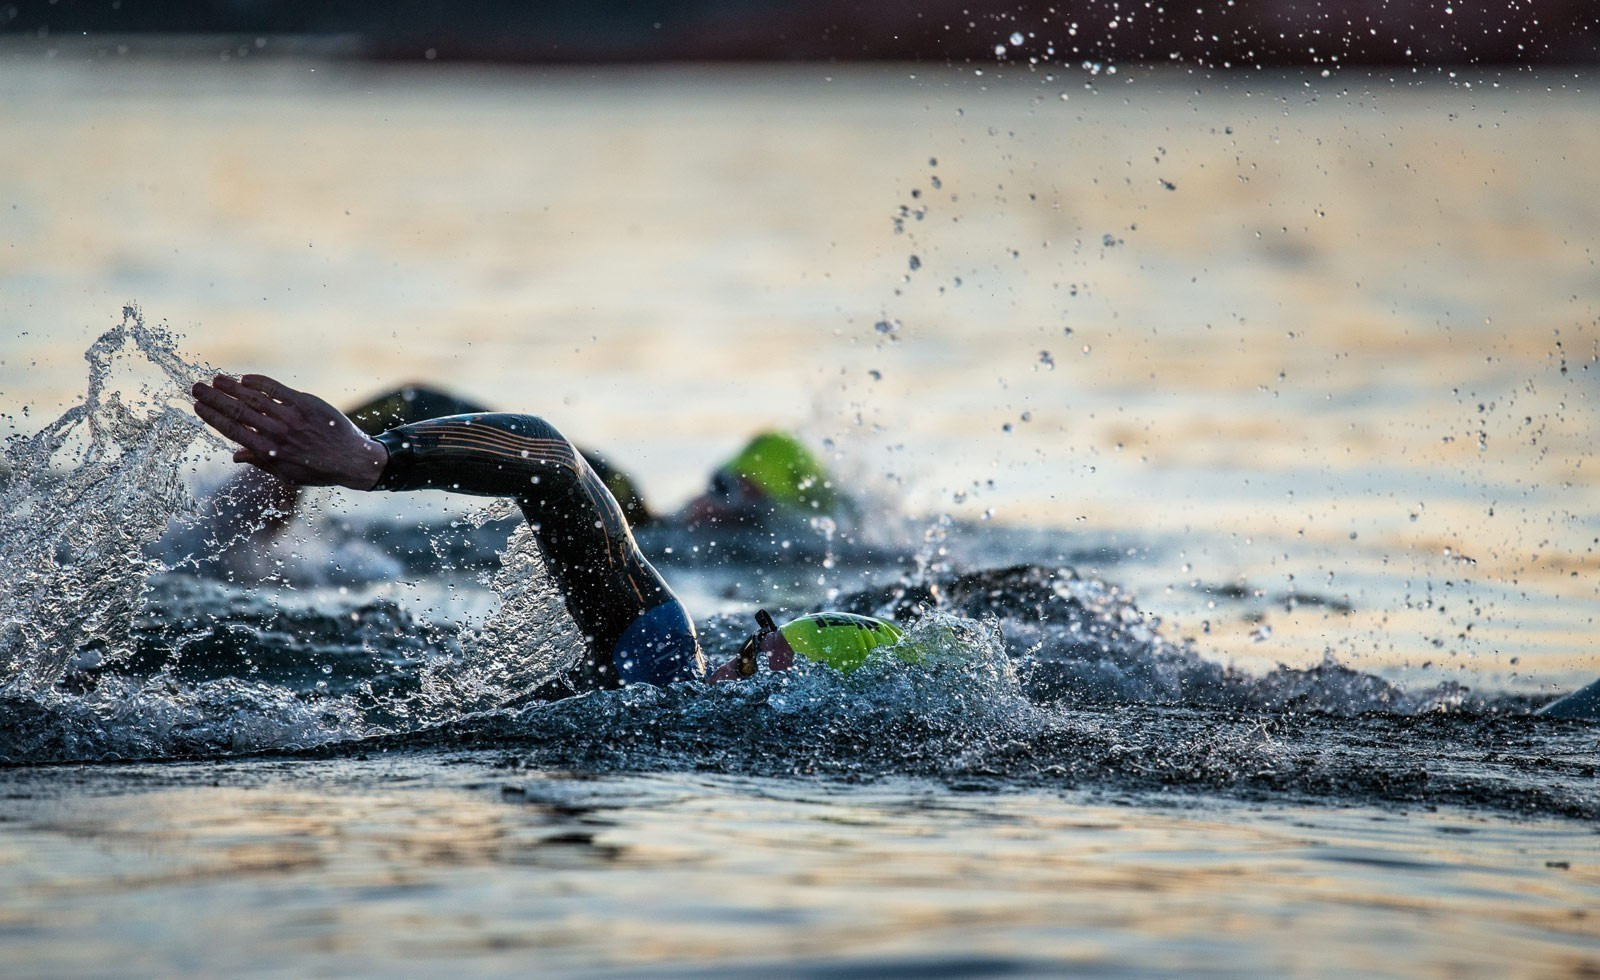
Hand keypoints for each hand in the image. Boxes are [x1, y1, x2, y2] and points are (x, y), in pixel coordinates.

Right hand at [192, 374, 388, 489]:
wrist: (353, 459)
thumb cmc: (318, 469)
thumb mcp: (287, 473)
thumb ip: (260, 462)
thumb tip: (235, 455)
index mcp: (269, 452)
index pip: (233, 431)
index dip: (212, 417)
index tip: (197, 406)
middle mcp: (278, 434)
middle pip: (238, 412)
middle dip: (214, 399)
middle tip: (196, 387)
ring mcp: (292, 417)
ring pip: (255, 399)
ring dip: (232, 387)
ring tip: (216, 379)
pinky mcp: (307, 404)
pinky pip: (278, 390)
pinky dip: (260, 383)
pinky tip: (245, 378)